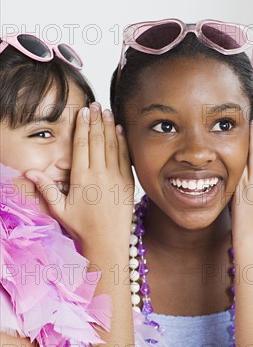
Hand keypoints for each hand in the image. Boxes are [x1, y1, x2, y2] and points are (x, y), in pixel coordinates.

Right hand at [25, 103, 133, 245]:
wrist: (107, 242)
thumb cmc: (82, 228)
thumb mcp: (59, 209)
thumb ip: (46, 189)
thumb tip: (29, 173)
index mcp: (81, 178)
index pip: (81, 145)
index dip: (82, 126)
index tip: (82, 111)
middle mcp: (99, 174)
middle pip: (97, 140)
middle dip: (96, 120)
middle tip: (95, 104)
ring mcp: (116, 178)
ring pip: (112, 145)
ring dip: (109, 126)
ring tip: (107, 111)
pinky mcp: (128, 183)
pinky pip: (125, 157)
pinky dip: (122, 142)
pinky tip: (120, 130)